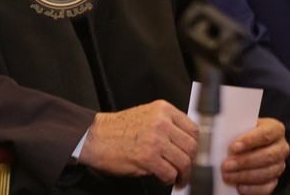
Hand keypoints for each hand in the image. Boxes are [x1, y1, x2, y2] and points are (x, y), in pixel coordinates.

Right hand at [78, 101, 197, 186]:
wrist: (95, 137)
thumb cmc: (117, 129)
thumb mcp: (146, 115)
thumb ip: (166, 124)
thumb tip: (184, 143)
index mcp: (162, 110)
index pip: (193, 129)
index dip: (194, 145)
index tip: (192, 154)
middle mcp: (161, 122)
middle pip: (191, 147)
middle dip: (190, 163)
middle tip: (186, 171)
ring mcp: (155, 140)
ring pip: (183, 162)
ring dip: (182, 175)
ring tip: (178, 179)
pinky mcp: (148, 158)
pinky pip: (169, 173)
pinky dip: (168, 179)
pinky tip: (162, 178)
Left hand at [220, 117, 287, 194]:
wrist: (258, 143)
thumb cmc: (247, 132)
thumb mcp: (244, 126)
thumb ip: (236, 129)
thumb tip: (218, 135)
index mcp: (275, 129)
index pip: (264, 134)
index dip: (249, 141)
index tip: (234, 147)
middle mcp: (281, 147)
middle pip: (266, 156)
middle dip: (244, 162)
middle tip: (226, 165)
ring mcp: (280, 164)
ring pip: (266, 172)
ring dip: (245, 176)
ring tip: (228, 176)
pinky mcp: (276, 178)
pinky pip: (267, 186)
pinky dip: (253, 188)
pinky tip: (240, 187)